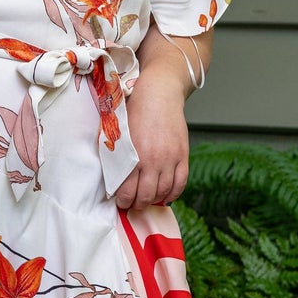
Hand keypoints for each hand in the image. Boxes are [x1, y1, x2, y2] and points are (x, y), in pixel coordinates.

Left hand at [112, 68, 188, 210]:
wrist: (159, 93)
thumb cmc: (136, 111)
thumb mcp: (120, 134)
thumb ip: (117, 157)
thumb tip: (114, 179)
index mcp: (133, 155)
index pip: (127, 191)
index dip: (123, 201)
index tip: (121, 202)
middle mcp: (153, 160)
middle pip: (146, 196)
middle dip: (138, 204)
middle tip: (133, 204)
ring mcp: (170, 158)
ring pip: (164, 192)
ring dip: (154, 200)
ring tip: (148, 199)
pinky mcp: (183, 155)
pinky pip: (181, 183)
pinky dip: (173, 193)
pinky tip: (166, 195)